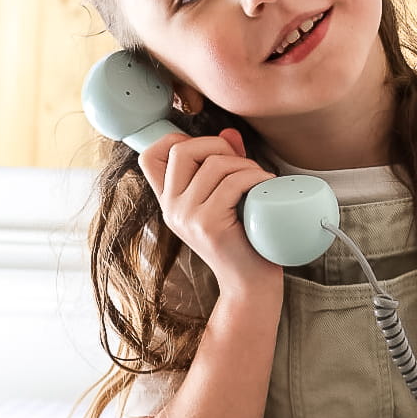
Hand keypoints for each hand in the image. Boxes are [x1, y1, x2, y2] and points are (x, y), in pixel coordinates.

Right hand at [138, 127, 281, 291]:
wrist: (250, 285)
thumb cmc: (244, 241)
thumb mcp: (227, 200)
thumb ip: (225, 166)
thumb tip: (229, 132)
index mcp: (170, 201)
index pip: (150, 156)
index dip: (177, 140)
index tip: (210, 151)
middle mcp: (171, 208)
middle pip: (182, 149)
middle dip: (218, 145)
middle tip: (242, 163)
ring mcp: (187, 216)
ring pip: (215, 164)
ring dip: (246, 164)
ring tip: (260, 179)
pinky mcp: (208, 224)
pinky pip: (233, 182)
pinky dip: (256, 177)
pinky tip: (266, 186)